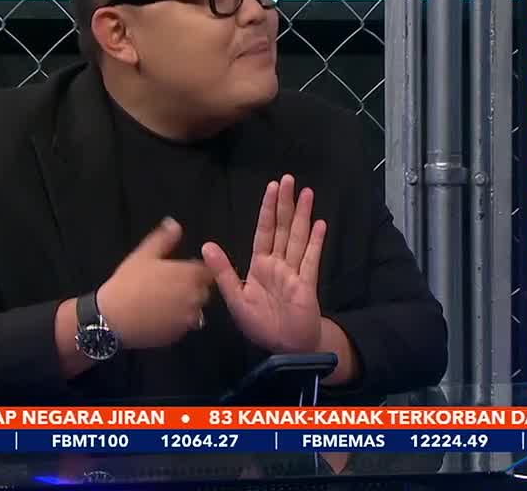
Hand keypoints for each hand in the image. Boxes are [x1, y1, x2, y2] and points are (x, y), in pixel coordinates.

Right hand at [97, 217, 213, 348]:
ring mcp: (188, 318)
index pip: (208, 271)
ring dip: (186, 305)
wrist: (113, 318)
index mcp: (189, 275)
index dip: (197, 270)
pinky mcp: (179, 335)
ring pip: (195, 309)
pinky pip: (184, 326)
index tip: (182, 271)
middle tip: (170, 286)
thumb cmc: (128, 283)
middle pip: (204, 291)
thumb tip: (174, 224)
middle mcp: (195, 297)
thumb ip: (163, 239)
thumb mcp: (143, 255)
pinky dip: (177, 321)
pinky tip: (159, 316)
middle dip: (192, 287)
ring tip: (164, 302)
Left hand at [202, 175, 326, 353]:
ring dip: (303, 215)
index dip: (267, 210)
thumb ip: (224, 272)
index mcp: (260, 265)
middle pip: (283, 228)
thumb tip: (207, 245)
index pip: (264, 231)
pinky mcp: (307, 283)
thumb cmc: (261, 324)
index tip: (271, 188)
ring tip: (307, 193)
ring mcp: (294, 271)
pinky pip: (311, 259)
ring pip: (298, 237)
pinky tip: (320, 224)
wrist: (285, 347)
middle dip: (285, 204)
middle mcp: (278, 264)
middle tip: (288, 180)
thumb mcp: (236, 299)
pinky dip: (316, 241)